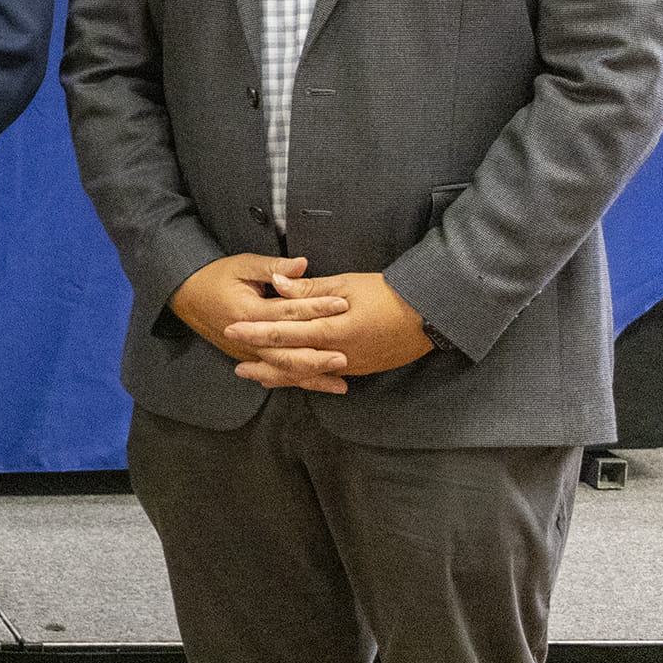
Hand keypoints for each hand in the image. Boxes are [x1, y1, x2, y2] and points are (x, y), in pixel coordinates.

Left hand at [220, 269, 433, 391]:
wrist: (432, 315)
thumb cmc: (390, 293)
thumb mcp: (348, 283)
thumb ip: (310, 289)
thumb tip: (277, 284)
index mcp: (331, 329)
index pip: (283, 333)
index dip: (255, 332)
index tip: (231, 330)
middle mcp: (338, 353)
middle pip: (290, 361)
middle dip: (262, 362)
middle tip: (235, 366)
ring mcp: (351, 365)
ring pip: (307, 374)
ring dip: (280, 376)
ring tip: (256, 377)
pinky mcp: (362, 369)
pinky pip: (325, 376)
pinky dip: (305, 378)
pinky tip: (293, 379)